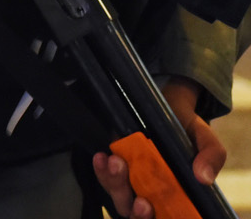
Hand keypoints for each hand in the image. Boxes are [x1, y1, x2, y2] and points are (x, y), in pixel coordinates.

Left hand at [92, 78, 223, 218]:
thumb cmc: (190, 132)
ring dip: (114, 184)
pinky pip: (104, 175)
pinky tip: (102, 158)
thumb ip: (211, 156)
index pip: (165, 214)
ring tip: (115, 163)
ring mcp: (132, 178)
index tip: (149, 206)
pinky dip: (101, 170)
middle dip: (134, 208)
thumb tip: (203, 178)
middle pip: (136, 210)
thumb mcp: (206, 141)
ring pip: (118, 194)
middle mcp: (152, 191)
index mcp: (176, 194)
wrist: (170, 106)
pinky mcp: (117, 163)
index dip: (154, 216)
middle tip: (140, 201)